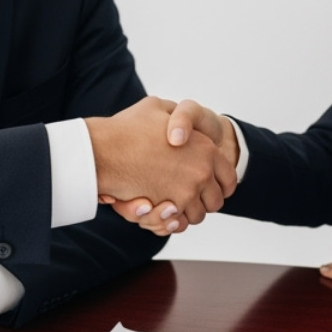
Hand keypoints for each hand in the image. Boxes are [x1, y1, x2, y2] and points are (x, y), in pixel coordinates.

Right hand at [87, 96, 235, 226]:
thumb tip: (177, 122)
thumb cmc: (127, 129)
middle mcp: (202, 171)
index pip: (228, 177)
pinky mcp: (171, 207)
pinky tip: (161, 212)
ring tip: (172, 206)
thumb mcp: (156, 107)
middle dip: (204, 203)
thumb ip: (174, 115)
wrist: (104, 149)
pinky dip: (171, 223)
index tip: (211, 188)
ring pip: (197, 215)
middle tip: (189, 199)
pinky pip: (178, 223)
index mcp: (206, 148)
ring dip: (186, 214)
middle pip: (215, 201)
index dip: (222, 185)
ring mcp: (188, 190)